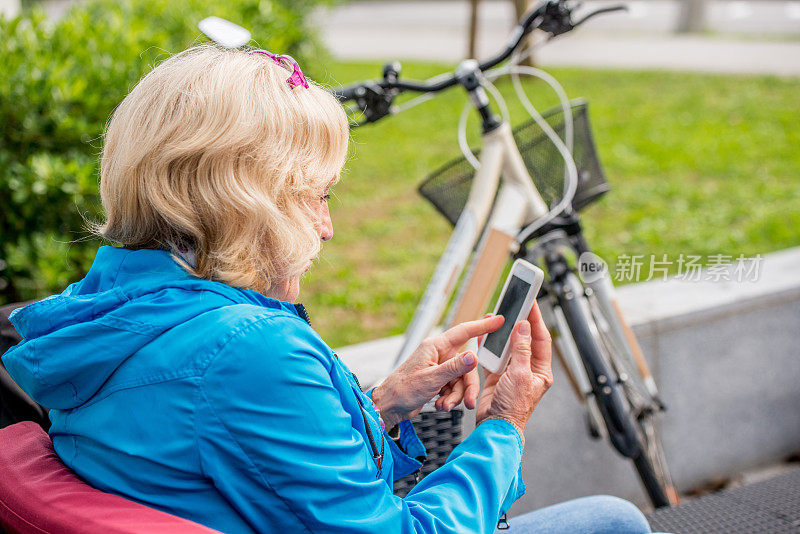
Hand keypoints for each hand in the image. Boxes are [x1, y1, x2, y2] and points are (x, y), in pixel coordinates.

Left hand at [371, 315, 503, 428]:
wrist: (389, 406)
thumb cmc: (402, 389)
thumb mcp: (431, 379)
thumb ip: (454, 368)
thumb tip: (473, 356)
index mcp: (436, 346)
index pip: (464, 332)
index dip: (482, 325)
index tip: (498, 320)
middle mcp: (439, 354)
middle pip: (467, 365)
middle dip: (467, 386)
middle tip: (468, 401)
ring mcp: (440, 368)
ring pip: (462, 379)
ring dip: (456, 395)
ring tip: (444, 405)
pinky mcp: (439, 380)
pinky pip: (455, 387)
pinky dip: (450, 398)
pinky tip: (440, 404)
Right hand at [475, 302, 552, 435]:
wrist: (495, 426)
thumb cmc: (513, 407)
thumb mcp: (520, 374)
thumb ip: (521, 349)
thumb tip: (523, 327)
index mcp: (540, 371)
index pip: (541, 339)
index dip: (536, 320)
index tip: (531, 304)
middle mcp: (528, 370)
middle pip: (524, 340)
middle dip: (518, 324)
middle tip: (514, 306)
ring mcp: (512, 373)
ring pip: (507, 347)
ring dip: (502, 334)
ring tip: (497, 318)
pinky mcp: (497, 377)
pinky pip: (493, 357)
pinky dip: (489, 347)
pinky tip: (484, 336)